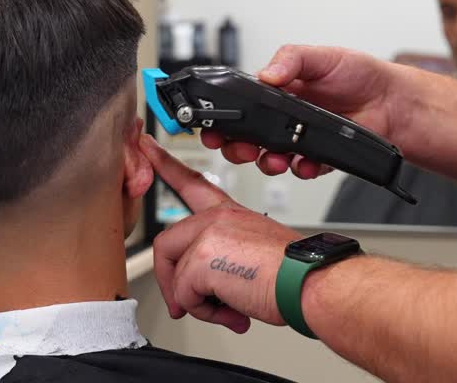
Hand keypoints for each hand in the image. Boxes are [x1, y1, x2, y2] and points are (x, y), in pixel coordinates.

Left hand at [140, 135, 299, 333]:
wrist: (311, 282)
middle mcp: (217, 218)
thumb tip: (206, 291)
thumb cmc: (293, 273)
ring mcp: (209, 233)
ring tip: (225, 308)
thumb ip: (222, 263)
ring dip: (194, 301)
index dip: (165, 164)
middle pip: (167, 246)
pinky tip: (231, 310)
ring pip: (174, 273)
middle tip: (191, 304)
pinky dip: (204, 310)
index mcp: (230, 214)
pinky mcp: (202, 257)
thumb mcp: (254, 255)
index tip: (145, 145)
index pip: (192, 183)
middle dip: (174, 282)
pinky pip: (183, 293)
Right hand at [202, 45, 401, 178]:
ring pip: (270, 158)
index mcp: (280, 91)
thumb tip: (266, 73)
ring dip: (266, 162)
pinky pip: (303, 169)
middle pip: (247, 138)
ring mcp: (301, 139)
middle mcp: (287, 117)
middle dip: (236, 147)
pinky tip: (306, 163)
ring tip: (274, 159)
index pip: (242, 106)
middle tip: (239, 147)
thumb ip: (291, 59)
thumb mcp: (322, 56)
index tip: (214, 125)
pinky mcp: (319, 157)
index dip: (225, 117)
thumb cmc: (361, 74)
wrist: (393, 101)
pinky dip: (301, 169)